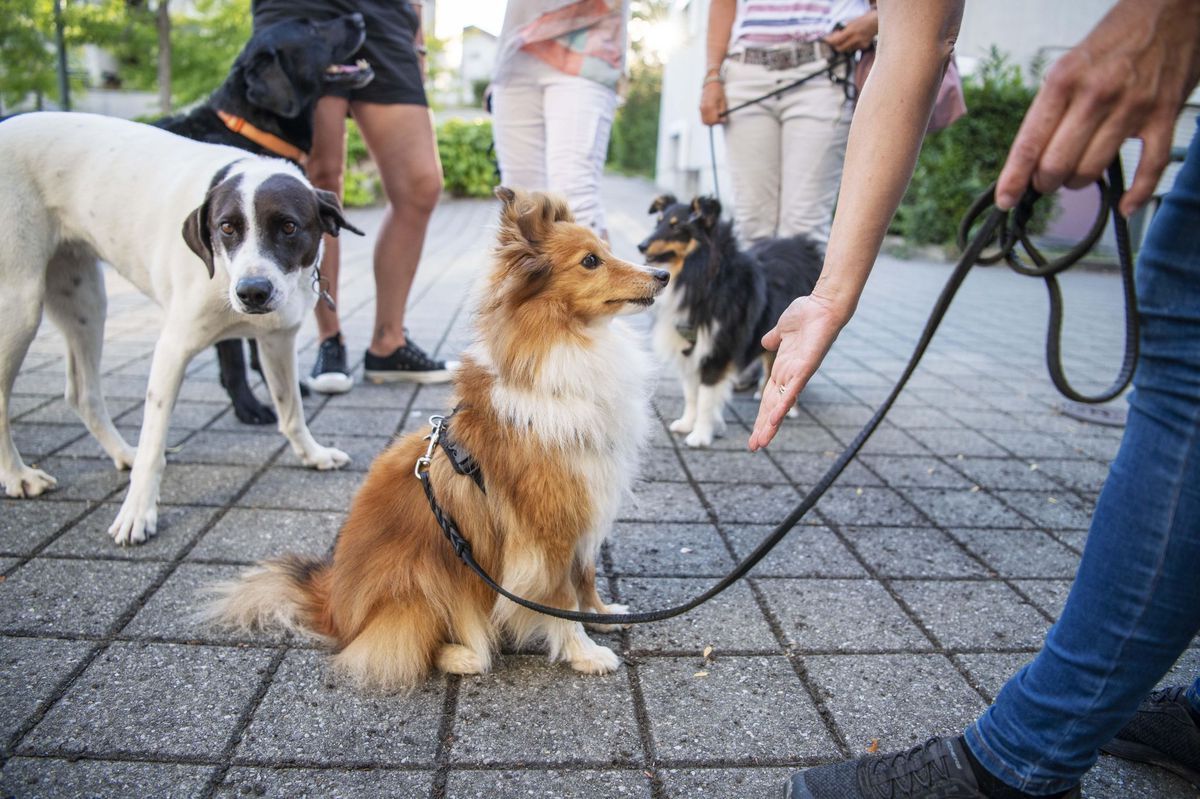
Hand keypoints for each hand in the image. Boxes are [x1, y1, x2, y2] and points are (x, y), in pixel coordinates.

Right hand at [700, 80, 727, 125]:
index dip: (719, 121)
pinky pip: (703, 118)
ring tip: (716, 116)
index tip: (723, 118)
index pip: (714, 121)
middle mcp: (704, 108)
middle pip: (708, 123)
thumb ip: (723, 112)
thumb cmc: (718, 92)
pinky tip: (712, 114)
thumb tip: (723, 120)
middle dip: (715, 123)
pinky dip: (707, 118)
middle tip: (719, 118)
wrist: (711, 84)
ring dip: (710, 121)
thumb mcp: (723, 102)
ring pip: (704, 121)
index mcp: (710, 106)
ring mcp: (701, 108)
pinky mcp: (700, 108)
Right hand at [749, 291, 850, 450]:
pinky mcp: (805, 369)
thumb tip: (766, 342)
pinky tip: (774, 420)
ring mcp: (799, 374)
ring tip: (762, 442)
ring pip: (781, 405)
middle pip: (773, 407)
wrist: (824, 306)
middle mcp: (791, 376)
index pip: (770, 398)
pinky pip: (792, 390)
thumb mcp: (782, 330)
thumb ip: (774, 339)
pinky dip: (783, 406)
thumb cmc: (806, 315)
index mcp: (784, 369)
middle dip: (763, 428)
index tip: (755, 431)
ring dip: (770, 424)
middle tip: (754, 447)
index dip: (761, 415)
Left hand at [824, 10, 877, 52]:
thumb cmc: (863, 20)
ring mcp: (861, 43)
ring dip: (843, 45)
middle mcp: (856, 39)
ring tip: (845, 37)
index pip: (836, 40)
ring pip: (846, 49)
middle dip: (835, 45)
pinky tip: (854, 38)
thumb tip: (833, 37)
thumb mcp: (851, 22)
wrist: (877, 22)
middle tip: (833, 40)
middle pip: (840, 48)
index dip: (830, 41)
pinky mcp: (864, 46)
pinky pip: (853, 48)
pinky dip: (851, 44)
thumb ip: (843, 30)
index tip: (825, 40)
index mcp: (852, 30)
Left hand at [995, 0, 1199, 216]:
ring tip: (1077, 173)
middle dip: (1046, 181)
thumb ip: (1052, 109)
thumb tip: (1032, 156)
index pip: (1029, 143)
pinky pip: (1150, 167)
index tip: (1006, 200)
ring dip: (1078, 182)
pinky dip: (1136, 194)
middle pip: (1057, 164)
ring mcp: (1132, 107)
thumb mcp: (1069, 65)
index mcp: (1063, 81)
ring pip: (1092, 170)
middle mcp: (1095, 95)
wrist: (1172, 8)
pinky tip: (1125, 207)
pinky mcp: (1164, 115)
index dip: (1014, 178)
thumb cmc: (1114, 39)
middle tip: (1046, 178)